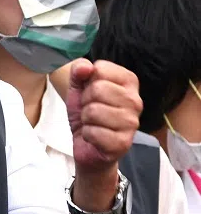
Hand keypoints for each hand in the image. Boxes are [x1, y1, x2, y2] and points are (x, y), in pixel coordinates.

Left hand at [67, 59, 141, 205]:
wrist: (88, 146)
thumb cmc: (87, 114)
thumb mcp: (78, 88)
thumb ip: (79, 71)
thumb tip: (86, 67)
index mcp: (128, 81)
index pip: (101, 69)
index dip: (87, 82)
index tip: (91, 93)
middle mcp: (135, 100)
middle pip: (97, 89)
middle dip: (85, 102)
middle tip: (90, 111)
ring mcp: (132, 122)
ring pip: (93, 111)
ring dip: (85, 120)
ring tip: (93, 124)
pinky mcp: (123, 142)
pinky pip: (93, 132)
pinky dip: (87, 134)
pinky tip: (95, 137)